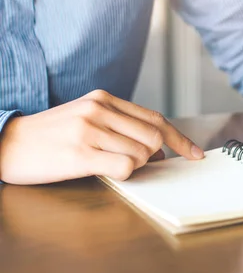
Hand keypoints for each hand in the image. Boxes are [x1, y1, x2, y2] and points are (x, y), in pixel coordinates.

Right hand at [0, 90, 203, 184]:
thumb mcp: (87, 118)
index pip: (156, 118)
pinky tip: (105, 170)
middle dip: (155, 155)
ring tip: (108, 162)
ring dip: (136, 165)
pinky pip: (126, 167)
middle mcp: (99, 110)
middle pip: (154, 136)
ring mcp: (90, 130)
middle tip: (139, 162)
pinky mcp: (81, 153)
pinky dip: (125, 173)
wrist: (8, 144)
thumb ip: (122, 126)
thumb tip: (158, 149)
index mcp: (104, 99)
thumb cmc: (51, 136)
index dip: (180, 138)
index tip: (195, 153)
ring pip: (142, 153)